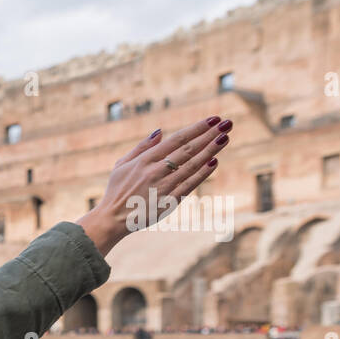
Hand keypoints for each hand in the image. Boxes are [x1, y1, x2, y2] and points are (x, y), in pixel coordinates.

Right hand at [77, 115, 233, 255]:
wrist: (112, 219)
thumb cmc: (116, 191)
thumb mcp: (122, 164)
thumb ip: (142, 147)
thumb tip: (160, 131)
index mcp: (145, 160)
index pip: (177, 139)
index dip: (197, 128)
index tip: (213, 119)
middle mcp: (155, 171)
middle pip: (188, 149)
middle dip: (209, 135)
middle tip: (227, 123)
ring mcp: (163, 186)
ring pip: (192, 165)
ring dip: (210, 150)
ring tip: (225, 138)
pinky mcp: (168, 202)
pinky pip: (189, 184)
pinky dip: (202, 173)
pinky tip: (214, 162)